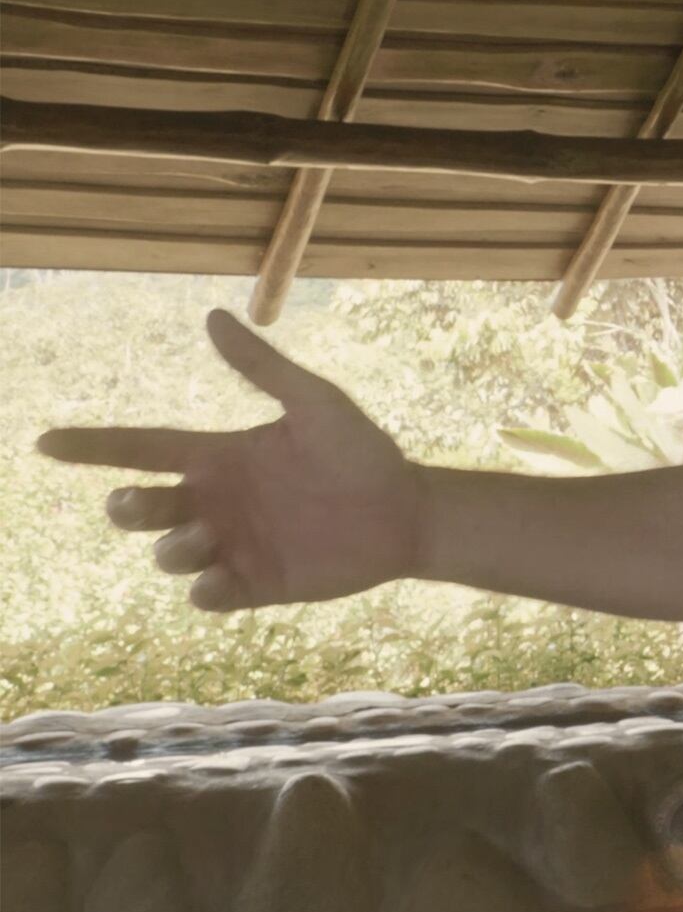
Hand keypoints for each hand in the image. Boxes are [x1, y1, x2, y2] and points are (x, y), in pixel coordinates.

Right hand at [33, 309, 428, 610]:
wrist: (408, 511)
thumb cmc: (363, 451)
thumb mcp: (314, 402)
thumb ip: (263, 367)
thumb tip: (214, 316)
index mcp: (219, 455)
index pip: (141, 448)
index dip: (92, 447)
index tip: (45, 442)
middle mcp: (215, 501)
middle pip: (141, 507)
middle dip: (128, 508)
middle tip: (140, 501)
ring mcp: (233, 544)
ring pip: (169, 554)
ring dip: (174, 547)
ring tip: (208, 534)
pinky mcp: (256, 584)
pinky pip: (208, 596)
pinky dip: (204, 591)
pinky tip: (220, 580)